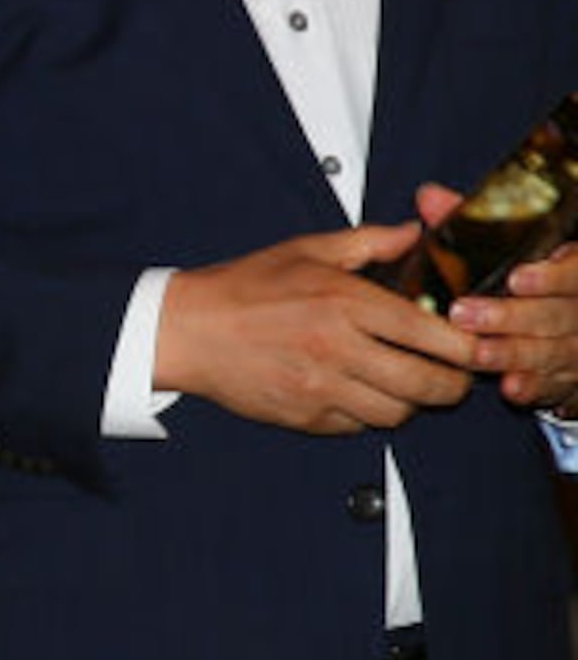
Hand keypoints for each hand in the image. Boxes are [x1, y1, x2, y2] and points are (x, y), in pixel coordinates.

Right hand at [151, 221, 476, 432]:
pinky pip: (359, 426)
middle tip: (451, 374)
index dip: (466, 346)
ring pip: (397, 412)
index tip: (474, 345)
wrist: (184, 330)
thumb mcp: (305, 250)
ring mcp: (320, 387)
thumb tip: (413, 233)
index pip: (432, 334)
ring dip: (408, 400)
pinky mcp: (305, 416)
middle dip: (452, 383)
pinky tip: (357, 391)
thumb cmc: (242, 288)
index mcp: (344, 302)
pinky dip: (367, 413)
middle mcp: (337, 348)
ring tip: (401, 382)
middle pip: (427, 384)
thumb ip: (368, 242)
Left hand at [428, 182, 577, 412]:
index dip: (552, 276)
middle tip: (466, 315)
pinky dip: (536, 387)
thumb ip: (474, 223)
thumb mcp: (508, 245)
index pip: (576, 270)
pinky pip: (559, 385)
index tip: (517, 277)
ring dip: (516, 354)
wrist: (557, 321)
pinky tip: (511, 387)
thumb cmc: (527, 278)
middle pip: (561, 314)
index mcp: (574, 268)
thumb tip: (430, 197)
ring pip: (558, 352)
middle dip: (513, 317)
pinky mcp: (573, 378)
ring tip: (478, 354)